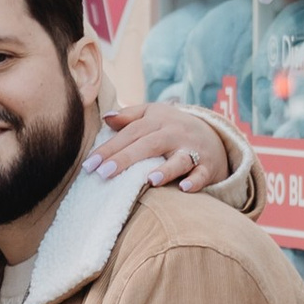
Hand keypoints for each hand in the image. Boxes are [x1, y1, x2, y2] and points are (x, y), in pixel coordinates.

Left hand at [89, 98, 228, 187]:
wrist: (214, 134)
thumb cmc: (172, 127)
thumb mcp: (153, 114)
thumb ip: (129, 116)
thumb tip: (105, 117)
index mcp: (157, 120)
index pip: (130, 133)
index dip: (109, 148)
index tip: (90, 164)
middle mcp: (174, 133)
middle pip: (148, 144)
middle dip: (126, 159)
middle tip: (104, 173)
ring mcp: (192, 149)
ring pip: (179, 159)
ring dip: (166, 169)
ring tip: (149, 180)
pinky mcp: (207, 166)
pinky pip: (201, 174)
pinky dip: (194, 181)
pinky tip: (183, 188)